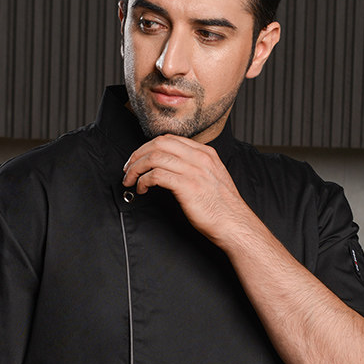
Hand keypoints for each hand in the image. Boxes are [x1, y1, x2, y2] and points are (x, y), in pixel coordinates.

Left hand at [122, 134, 250, 244]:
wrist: (234, 224)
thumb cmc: (222, 208)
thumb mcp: (212, 178)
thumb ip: (194, 168)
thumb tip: (169, 169)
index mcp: (205, 153)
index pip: (169, 139)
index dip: (148, 147)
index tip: (139, 159)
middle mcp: (199, 158)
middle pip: (158, 143)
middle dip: (138, 155)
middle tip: (128, 168)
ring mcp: (194, 170)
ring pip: (154, 157)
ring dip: (136, 169)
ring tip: (131, 180)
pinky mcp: (187, 186)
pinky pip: (156, 175)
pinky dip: (143, 181)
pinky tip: (142, 189)